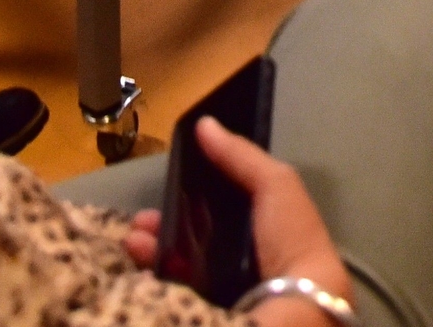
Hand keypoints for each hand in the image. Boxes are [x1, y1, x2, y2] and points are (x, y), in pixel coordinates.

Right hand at [115, 118, 353, 314]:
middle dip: (164, 223)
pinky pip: (173, 289)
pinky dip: (154, 272)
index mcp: (262, 229)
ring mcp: (225, 288)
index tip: (166, 184)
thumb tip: (205, 124)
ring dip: (153, 246)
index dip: (190, 195)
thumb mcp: (275, 186)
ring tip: (135, 238)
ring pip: (178, 263)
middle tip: (142, 219)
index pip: (219, 209)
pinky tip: (139, 258)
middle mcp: (242, 258)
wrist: (297, 300)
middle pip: (193, 235)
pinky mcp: (208, 309)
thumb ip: (242, 156)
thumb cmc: (290, 237)